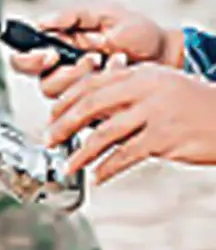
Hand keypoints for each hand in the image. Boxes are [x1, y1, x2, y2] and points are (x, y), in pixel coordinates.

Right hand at [10, 2, 179, 97]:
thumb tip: (42, 21)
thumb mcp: (106, 14)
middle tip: (90, 59)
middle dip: (66, 73)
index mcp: (58, 47)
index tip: (51, 54)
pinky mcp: (93, 105)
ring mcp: (79, 89)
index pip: (24, 59)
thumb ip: (73, 15)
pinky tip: (118, 73)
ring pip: (61, 98)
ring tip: (109, 62)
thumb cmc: (139, 34)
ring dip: (87, 80)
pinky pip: (84, 107)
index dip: (29, 60)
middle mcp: (63, 70)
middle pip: (42, 82)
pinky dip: (104, 88)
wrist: (166, 56)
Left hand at [46, 55, 215, 182]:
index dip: (66, 101)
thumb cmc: (199, 106)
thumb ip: (131, 94)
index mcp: (144, 74)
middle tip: (50, 139)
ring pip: (104, 133)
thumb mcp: (165, 88)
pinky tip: (99, 176)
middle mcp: (147, 89)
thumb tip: (92, 110)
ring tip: (69, 164)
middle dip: (64, 125)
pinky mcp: (165, 138)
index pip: (93, 83)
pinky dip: (107, 168)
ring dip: (81, 152)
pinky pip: (125, 155)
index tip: (52, 116)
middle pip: (90, 106)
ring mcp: (156, 113)